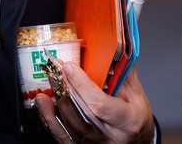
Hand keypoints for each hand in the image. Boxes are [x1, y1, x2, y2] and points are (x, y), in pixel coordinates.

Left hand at [34, 62, 154, 143]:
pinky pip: (63, 135)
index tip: (69, 67)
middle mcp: (111, 136)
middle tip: (56, 69)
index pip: (100, 104)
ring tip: (50, 80)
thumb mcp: (137, 93)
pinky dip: (50, 119)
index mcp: (128, 120)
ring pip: (71, 125)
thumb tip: (113, 47)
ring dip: (57, 101)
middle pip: (82, 114)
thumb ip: (123, 71)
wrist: (137, 140)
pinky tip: (43, 104)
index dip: (82, 86)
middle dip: (66, 88)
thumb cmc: (137, 116)